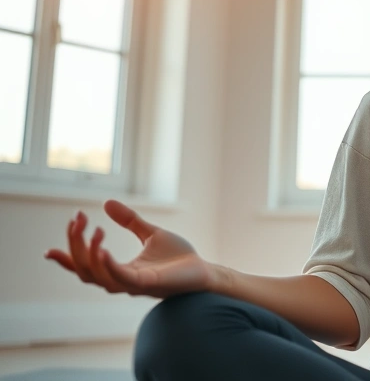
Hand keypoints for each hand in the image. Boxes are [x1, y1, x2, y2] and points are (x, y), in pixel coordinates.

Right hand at [44, 200, 214, 297]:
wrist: (204, 271)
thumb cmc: (180, 257)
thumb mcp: (151, 233)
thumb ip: (130, 221)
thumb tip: (106, 202)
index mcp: (120, 270)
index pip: (84, 268)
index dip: (66, 260)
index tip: (48, 250)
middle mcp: (121, 280)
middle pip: (84, 269)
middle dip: (75, 245)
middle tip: (77, 219)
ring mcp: (133, 285)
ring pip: (96, 275)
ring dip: (89, 253)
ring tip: (94, 229)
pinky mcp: (147, 284)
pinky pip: (120, 279)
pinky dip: (107, 265)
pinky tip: (101, 249)